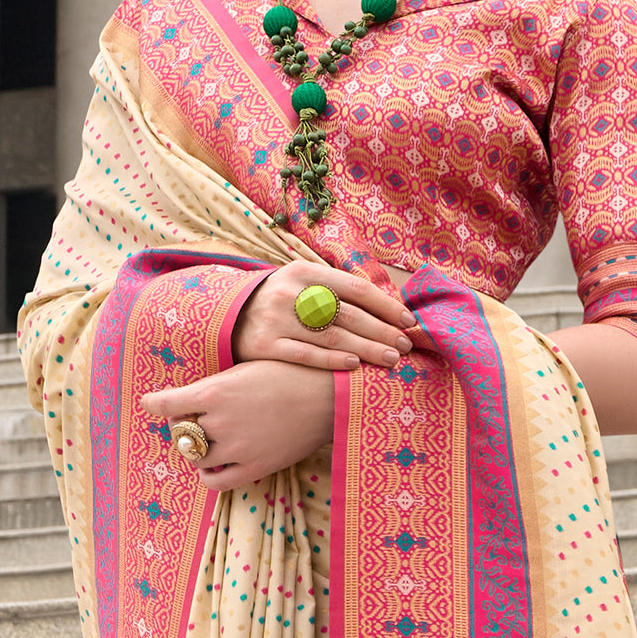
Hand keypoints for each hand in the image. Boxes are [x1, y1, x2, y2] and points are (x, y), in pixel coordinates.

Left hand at [141, 359, 335, 491]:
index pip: (168, 403)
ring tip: (207, 439)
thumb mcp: (247, 369)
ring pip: (194, 455)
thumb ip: (217, 386)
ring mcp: (234, 448)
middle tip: (194, 416)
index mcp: (215, 392)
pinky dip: (207, 473)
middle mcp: (219, 422)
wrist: (327, 398)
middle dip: (183, 423)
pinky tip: (213, 463)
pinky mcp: (252, 468)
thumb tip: (196, 398)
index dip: (154, 403)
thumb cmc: (290, 374)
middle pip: (181, 429)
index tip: (148, 403)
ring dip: (195, 447)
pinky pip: (214, 481)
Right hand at [232, 263, 415, 370]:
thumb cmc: (280, 299)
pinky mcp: (265, 346)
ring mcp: (276, 320)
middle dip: (382, 331)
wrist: (228, 314)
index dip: (385, 305)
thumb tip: (388, 305)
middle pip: (348, 314)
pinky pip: (305, 355)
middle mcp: (291, 293)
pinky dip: (332, 361)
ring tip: (391, 358)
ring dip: (366, 349)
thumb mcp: (303, 282)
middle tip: (405, 344)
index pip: (355, 289)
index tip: (408, 320)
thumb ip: (336, 289)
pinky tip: (354, 366)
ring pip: (331, 337)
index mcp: (304, 271)